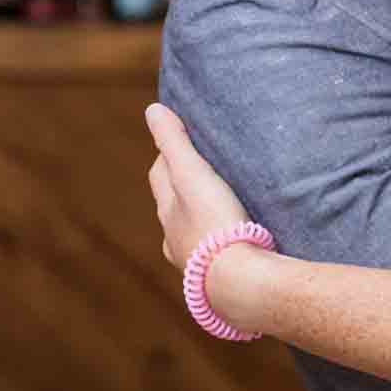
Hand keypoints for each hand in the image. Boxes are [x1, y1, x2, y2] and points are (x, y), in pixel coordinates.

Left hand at [145, 102, 249, 271]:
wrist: (238, 281)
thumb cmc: (215, 223)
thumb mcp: (192, 174)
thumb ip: (174, 142)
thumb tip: (152, 110)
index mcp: (167, 211)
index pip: (160, 174)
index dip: (168, 155)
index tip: (184, 140)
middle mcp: (175, 238)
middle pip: (173, 206)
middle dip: (183, 190)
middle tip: (204, 172)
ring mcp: (194, 262)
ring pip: (191, 234)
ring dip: (202, 220)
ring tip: (222, 209)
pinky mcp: (219, 278)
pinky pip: (214, 256)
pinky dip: (220, 245)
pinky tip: (235, 245)